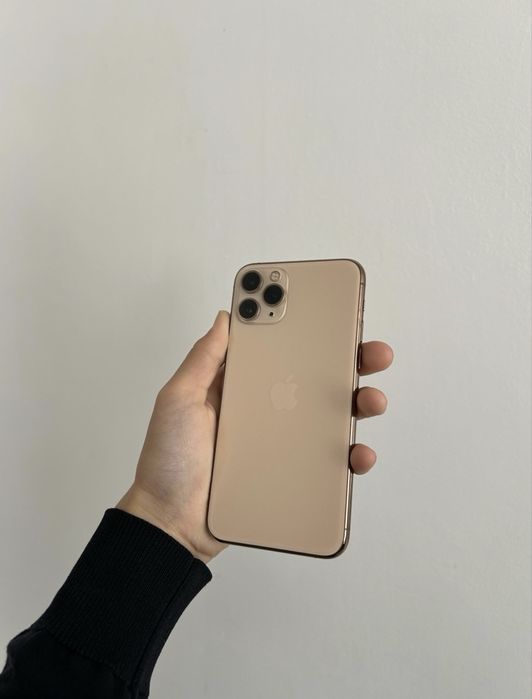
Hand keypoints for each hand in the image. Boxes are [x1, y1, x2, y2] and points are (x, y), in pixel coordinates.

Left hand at [117, 311, 392, 562]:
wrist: (171, 523)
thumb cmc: (168, 461)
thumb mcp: (178, 399)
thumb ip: (203, 359)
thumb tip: (227, 317)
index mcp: (241, 387)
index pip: (280, 351)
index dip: (306, 333)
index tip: (332, 315)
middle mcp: (266, 410)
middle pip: (316, 380)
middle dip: (349, 362)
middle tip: (372, 353)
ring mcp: (281, 443)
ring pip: (332, 418)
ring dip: (360, 404)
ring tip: (371, 399)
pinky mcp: (290, 474)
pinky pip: (330, 463)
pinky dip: (352, 456)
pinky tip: (358, 452)